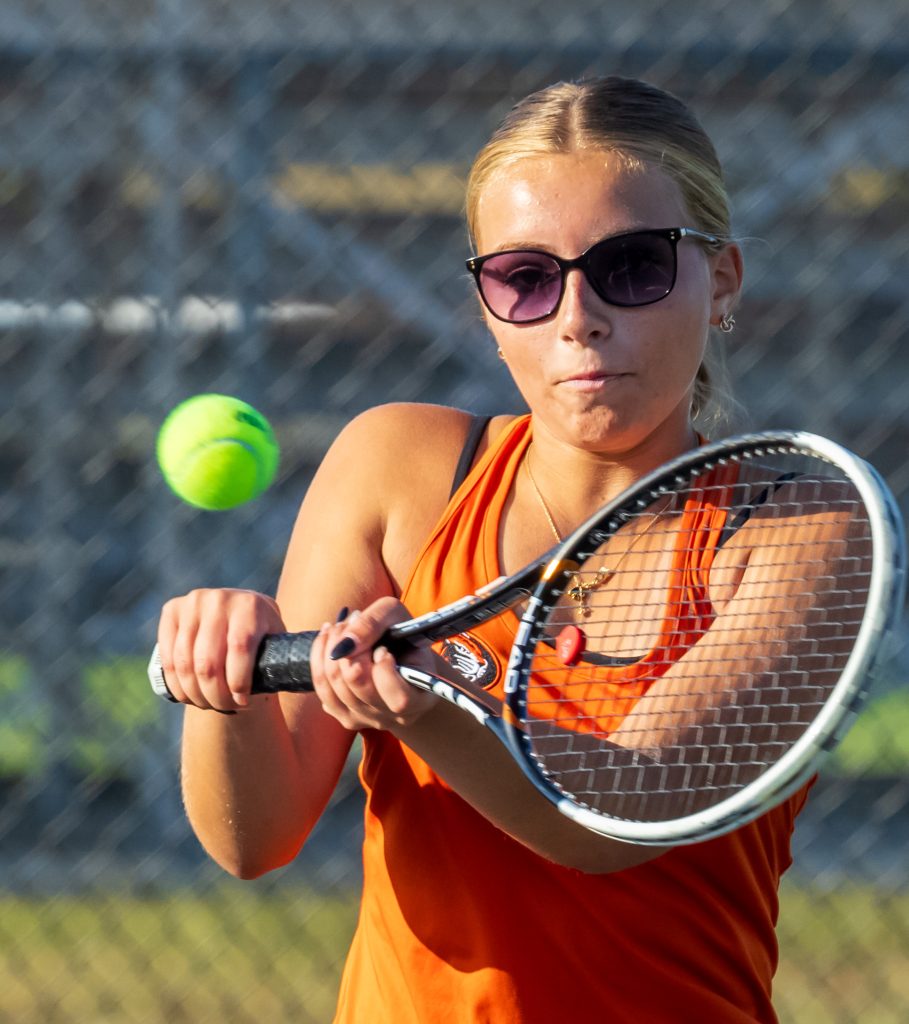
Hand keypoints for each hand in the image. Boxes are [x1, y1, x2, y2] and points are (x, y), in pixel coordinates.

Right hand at [157, 588, 284, 711]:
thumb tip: (296, 681)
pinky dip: (177, 684)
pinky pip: (167, 657)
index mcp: (251, 605)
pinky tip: (188, 695)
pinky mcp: (172, 610)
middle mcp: (220, 599)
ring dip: (194, 693)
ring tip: (207, 704)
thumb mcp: (277, 644)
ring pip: (184, 663)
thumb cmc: (263, 638)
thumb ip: (284, 660)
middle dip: (215, 695)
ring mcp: (193, 602)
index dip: (238, 682)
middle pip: (208, 662)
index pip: (239, 648)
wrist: (240, 612)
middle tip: (224, 708)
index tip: (243, 702)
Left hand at [309, 596, 437, 731]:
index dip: (384, 669)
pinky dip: (319, 659)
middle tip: (354, 622)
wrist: (400, 655)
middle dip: (350, 647)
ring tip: (341, 626)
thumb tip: (343, 645)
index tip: (383, 648)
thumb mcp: (396, 616)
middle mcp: (393, 717)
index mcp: (419, 699)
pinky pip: (322, 690)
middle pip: (358, 686)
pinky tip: (329, 640)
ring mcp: (367, 720)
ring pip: (335, 687)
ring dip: (330, 647)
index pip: (399, 699)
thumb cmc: (403, 635)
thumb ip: (374, 624)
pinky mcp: (346, 717)